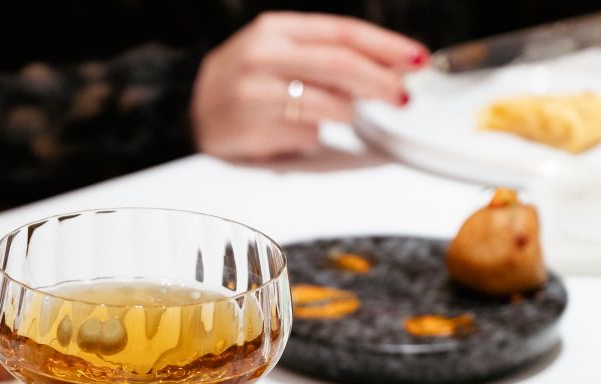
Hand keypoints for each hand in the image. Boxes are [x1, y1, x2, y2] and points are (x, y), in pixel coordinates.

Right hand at [191, 12, 427, 160]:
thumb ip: (323, 58)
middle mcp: (263, 56)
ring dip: (347, 114)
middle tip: (401, 96)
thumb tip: (383, 71)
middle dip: (379, 82)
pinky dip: (313, 137)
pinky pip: (302, 136)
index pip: (342, 33)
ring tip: (348, 116)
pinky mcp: (250, 130)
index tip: (414, 60)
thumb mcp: (277, 52)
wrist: (186, 110)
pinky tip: (304, 132)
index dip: (384, 47)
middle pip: (339, 65)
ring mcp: (254, 94)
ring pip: (325, 105)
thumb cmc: (241, 82)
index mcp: (275, 29)